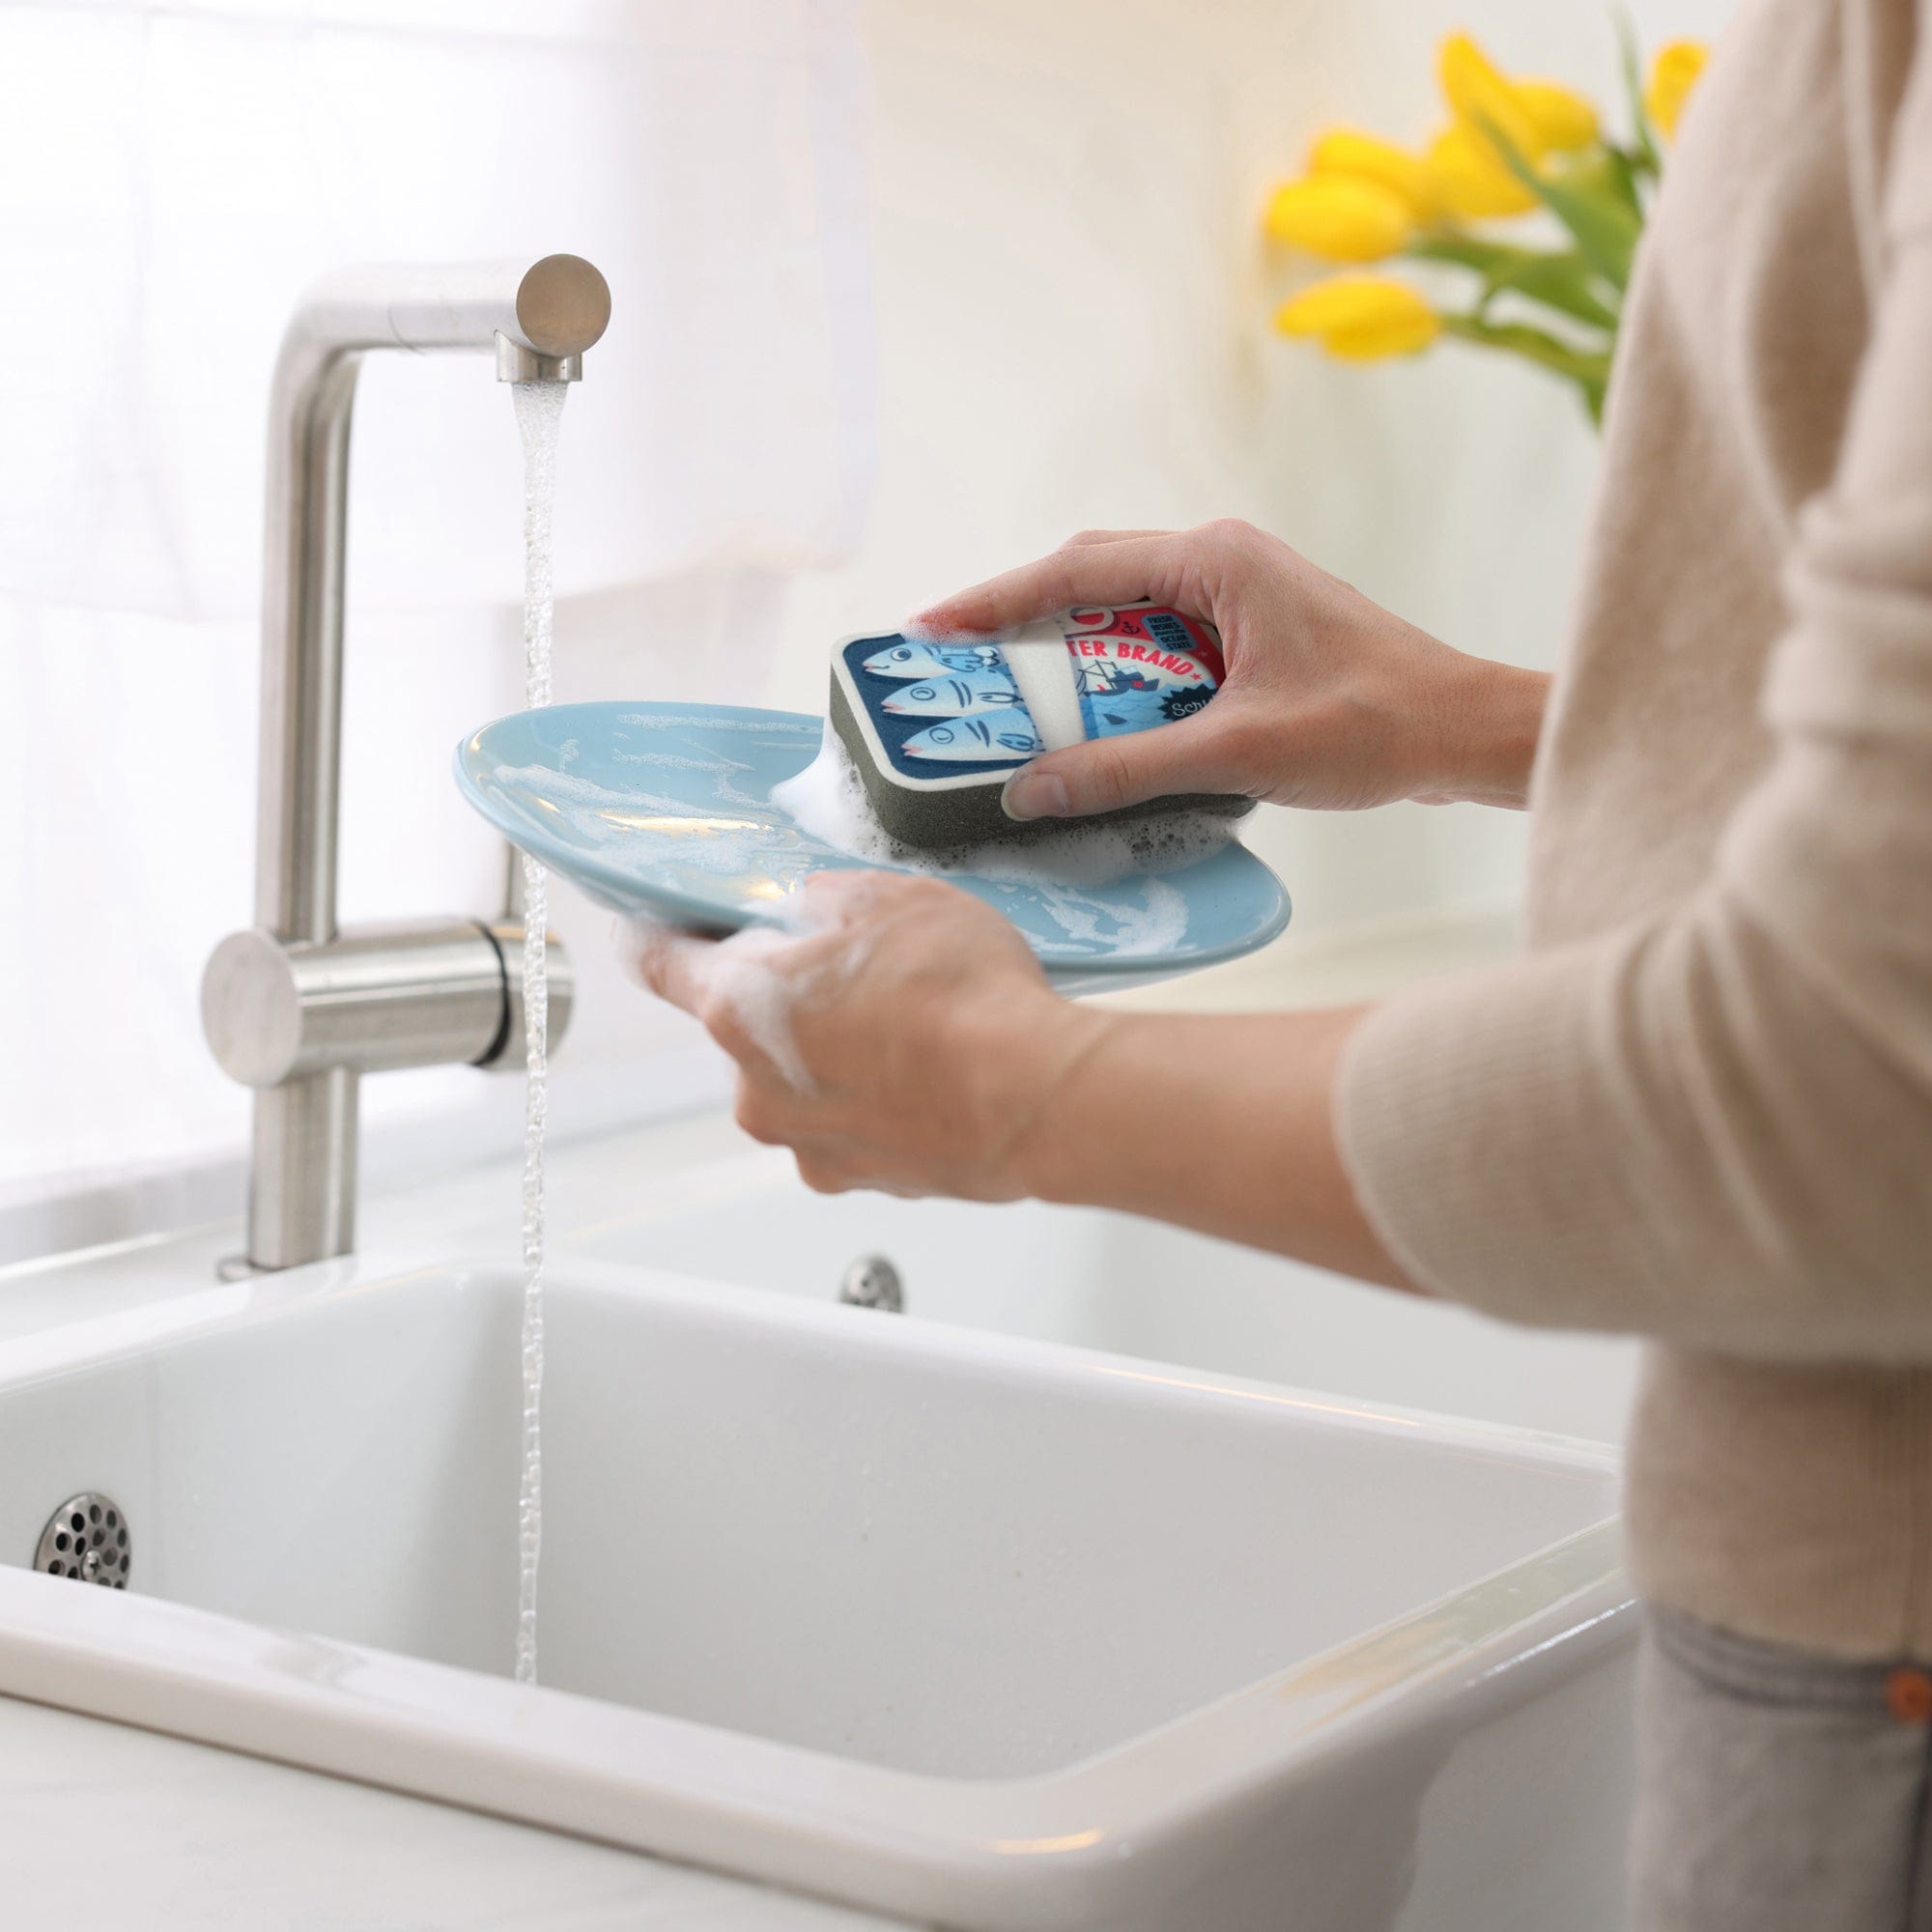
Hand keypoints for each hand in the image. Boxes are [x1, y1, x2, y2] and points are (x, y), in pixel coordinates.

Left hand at [623, 870, 1110, 1198]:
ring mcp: (804, 1144)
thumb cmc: (963, 997)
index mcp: (739, 1006)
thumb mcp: (890, 898)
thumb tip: (814, 913)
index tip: (656, 927)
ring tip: (912, 1025)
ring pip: (798, 1080)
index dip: (656, 935)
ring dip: (834, 1052)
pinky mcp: (855, 1178)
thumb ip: (828, 900)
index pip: (657, 963)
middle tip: (856, 968)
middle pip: (742, 1024)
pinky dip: (875, 1099)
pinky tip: (930, 1072)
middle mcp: (754, 1089)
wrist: (1036, 1096)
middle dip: (787, 995)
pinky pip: (846, 1124)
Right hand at [915, 519, 1547, 819]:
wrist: (1466, 732)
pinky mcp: (1250, 635)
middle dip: (1021, 630)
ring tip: (1010, 711)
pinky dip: (1118, 686)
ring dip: (1071, 664)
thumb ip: (1127, 768)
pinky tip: (1096, 730)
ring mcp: (1237, 597)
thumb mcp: (1237, 752)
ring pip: (1124, 620)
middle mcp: (1220, 563)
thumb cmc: (1376, 724)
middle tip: (955, 677)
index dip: (995, 601)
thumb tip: (1031, 789)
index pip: (1075, 570)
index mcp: (1215, 561)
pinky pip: (1160, 650)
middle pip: (1090, 584)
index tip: (931, 630)